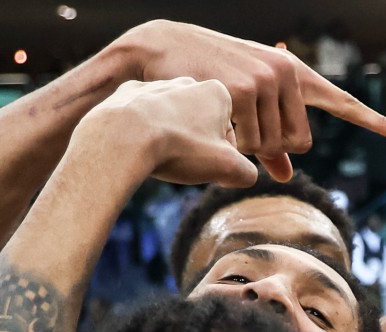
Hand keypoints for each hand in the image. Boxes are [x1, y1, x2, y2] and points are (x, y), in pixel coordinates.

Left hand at [80, 79, 257, 188]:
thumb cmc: (179, 149)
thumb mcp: (227, 167)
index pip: (231, 132)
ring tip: (161, 156)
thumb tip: (243, 175)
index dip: (224, 157)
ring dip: (172, 138)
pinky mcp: (127, 93)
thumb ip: (246, 172)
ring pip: (173, 119)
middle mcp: (188, 82)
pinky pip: (143, 116)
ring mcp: (156, 85)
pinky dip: (144, 131)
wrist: (119, 137)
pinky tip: (140, 146)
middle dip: (199, 145)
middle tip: (186, 164)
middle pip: (203, 123)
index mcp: (217, 92)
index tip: (209, 167)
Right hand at [118, 20, 385, 180]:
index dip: (376, 121)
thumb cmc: (207, 78)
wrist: (161, 48)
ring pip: (272, 147)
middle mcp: (288, 74)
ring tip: (224, 113)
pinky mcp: (244, 89)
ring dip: (246, 143)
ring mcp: (267, 79)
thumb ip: (271, 140)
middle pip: (299, 144)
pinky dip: (231, 140)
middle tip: (240, 123)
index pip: (343, 103)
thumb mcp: (247, 105)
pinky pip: (250, 141)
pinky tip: (215, 113)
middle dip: (270, 148)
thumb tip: (285, 176)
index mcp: (296, 76)